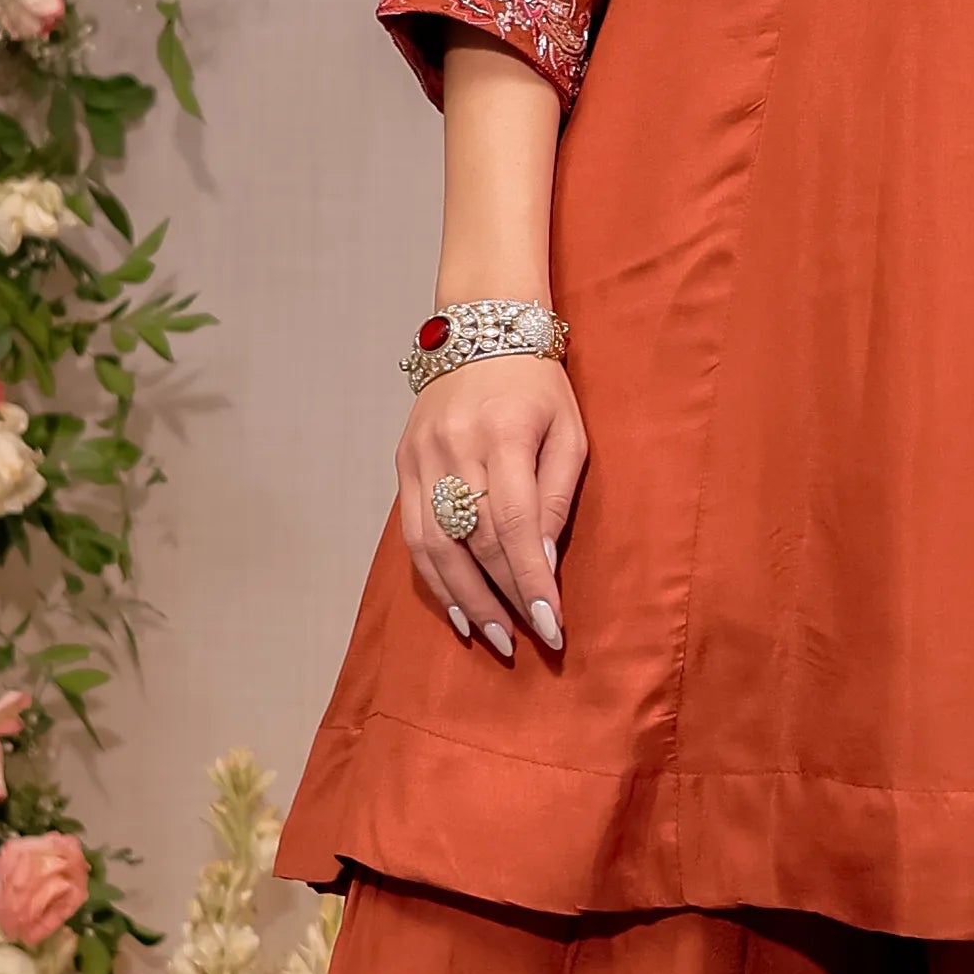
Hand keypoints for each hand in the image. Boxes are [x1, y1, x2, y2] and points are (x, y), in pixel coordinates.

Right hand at [398, 351, 582, 665]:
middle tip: (525, 642)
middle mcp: (454, 448)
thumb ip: (557, 496)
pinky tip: (457, 606)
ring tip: (492, 636)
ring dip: (464, 598)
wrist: (481, 331)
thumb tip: (545, 563)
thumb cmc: (539, 385)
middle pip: (474, 542)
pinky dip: (434, 576)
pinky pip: (413, 533)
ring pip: (435, 545)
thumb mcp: (570, 432)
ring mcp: (420, 457)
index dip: (531, 581)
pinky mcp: (403, 463)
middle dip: (501, 598)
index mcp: (503, 435)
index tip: (551, 626)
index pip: (516, 526)